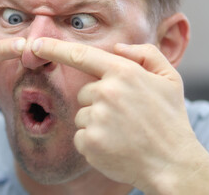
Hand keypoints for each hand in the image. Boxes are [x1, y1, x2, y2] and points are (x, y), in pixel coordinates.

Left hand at [32, 38, 208, 193]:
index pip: (81, 55)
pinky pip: (80, 137)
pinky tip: (115, 146)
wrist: (173, 164)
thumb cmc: (170, 120)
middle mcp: (107, 92)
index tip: (35, 43)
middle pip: (84, 92)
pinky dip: (93, 143)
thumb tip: (117, 47)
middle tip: (126, 116)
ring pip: (82, 115)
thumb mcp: (170, 78)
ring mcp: (97, 118)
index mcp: (124, 72)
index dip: (55, 48)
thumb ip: (145, 54)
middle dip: (99, 102)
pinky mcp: (90, 141)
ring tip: (124, 133)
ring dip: (97, 123)